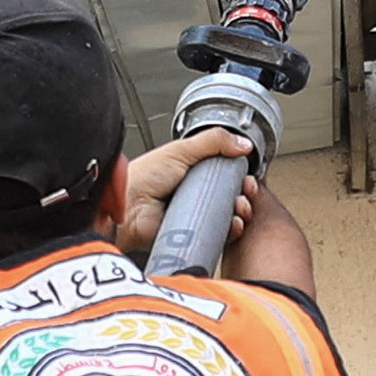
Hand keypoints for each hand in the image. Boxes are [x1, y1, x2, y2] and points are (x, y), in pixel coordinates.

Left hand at [112, 127, 250, 253]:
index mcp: (192, 170)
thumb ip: (213, 141)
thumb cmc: (143, 178)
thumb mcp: (181, 150)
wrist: (128, 208)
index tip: (247, 174)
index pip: (225, 171)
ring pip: (228, 215)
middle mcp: (195, 192)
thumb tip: (243, 143)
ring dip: (240, 212)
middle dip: (244, 193)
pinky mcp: (194, 233)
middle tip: (246, 190)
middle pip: (231, 194)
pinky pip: (219, 234)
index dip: (239, 173)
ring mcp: (196, 214)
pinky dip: (230, 230)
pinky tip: (233, 224)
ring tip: (239, 206)